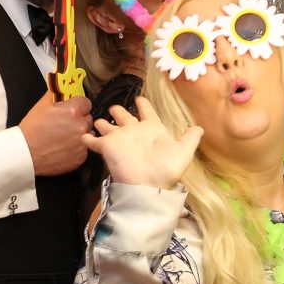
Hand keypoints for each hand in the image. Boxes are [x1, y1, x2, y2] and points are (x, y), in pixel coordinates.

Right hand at [21, 87, 93, 174]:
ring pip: (87, 134)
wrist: (26, 153)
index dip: (78, 105)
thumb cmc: (32, 129)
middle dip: (79, 120)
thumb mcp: (41, 106)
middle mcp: (80, 126)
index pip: (86, 103)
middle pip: (88, 119)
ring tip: (65, 137)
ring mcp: (82, 142)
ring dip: (80, 134)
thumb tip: (61, 87)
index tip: (73, 109)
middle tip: (66, 124)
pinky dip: (77, 148)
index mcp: (72, 111)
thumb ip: (56, 94)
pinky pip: (84, 149)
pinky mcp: (81, 156)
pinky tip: (64, 148)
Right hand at [84, 97, 200, 189]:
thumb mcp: (184, 150)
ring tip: (98, 120)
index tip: (140, 98)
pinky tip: (83, 136)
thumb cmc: (166, 168)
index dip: (144, 105)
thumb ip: (190, 138)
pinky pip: (94, 141)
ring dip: (103, 123)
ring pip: (108, 127)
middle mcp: (134, 132)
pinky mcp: (107, 147)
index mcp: (152, 129)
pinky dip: (88, 139)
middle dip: (119, 112)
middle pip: (124, 117)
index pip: (147, 113)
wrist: (148, 184)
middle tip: (114, 107)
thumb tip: (200, 128)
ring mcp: (120, 139)